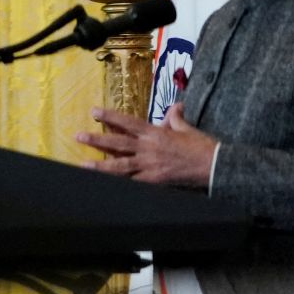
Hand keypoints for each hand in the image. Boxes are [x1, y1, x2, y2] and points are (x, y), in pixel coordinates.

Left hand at [74, 103, 216, 186]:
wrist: (214, 165)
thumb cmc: (201, 146)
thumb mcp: (186, 128)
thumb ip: (176, 118)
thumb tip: (176, 107)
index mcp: (155, 133)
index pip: (127, 122)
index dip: (110, 117)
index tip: (94, 112)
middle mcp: (149, 148)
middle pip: (118, 143)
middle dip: (97, 140)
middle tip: (79, 136)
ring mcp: (150, 165)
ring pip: (120, 165)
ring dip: (100, 165)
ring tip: (83, 165)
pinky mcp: (154, 181)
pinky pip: (132, 183)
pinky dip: (118, 185)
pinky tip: (104, 187)